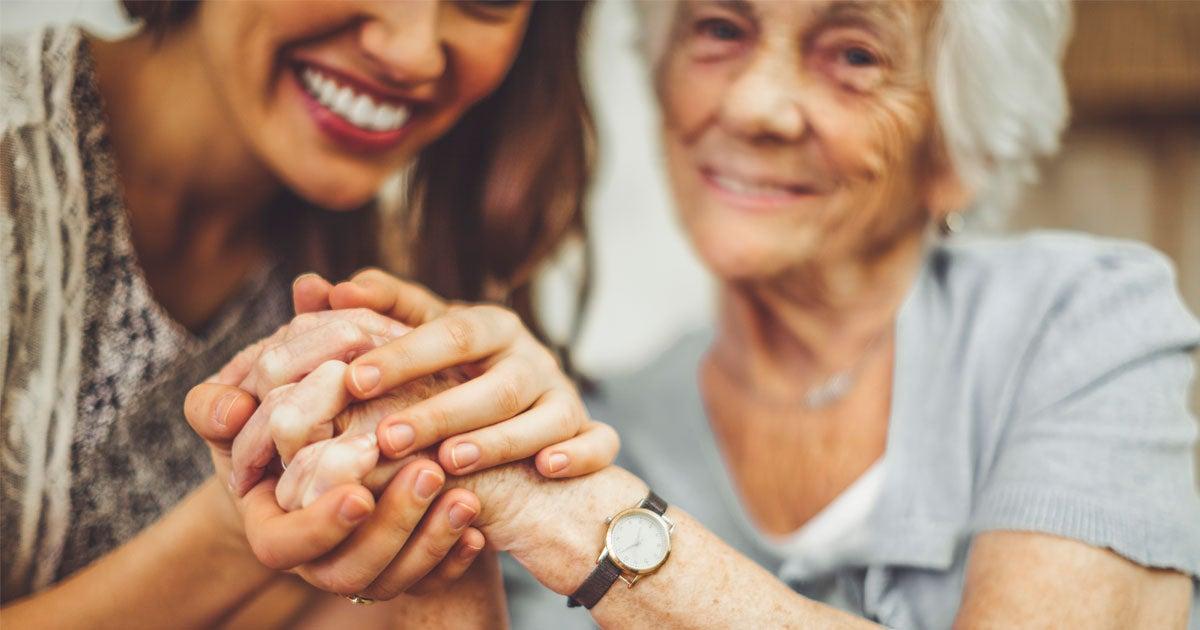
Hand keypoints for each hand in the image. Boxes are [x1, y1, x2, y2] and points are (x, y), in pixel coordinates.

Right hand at [187, 381, 486, 598]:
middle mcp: (315, 560)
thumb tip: (230, 408)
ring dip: (430, 540)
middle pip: (347, 571)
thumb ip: (220, 405)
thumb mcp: (245, 407)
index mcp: (271, 526)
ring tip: (463, 495)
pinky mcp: (405, 566)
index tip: (359, 493)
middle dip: (391, 526)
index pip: (282, 546)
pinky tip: (479, 532)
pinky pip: (431, 583)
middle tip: (429, 471)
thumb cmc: (277, 416)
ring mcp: (363, 568)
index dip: (319, 526)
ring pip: (392, 580)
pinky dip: (453, 559)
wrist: (327, 440)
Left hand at [292, 270, 619, 477]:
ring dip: (500, 437)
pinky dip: (581, 453)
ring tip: (451, 459)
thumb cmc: (451, 376)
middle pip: (495, 379)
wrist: (520, 421)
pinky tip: (548, 469)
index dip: (403, 354)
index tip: (350, 378)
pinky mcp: (588, 432)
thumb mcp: (415, 343)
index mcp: (488, 326)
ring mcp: (563, 395)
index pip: (447, 330)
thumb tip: (307, 285)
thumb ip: (368, 317)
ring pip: (545, 412)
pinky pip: (598, 441)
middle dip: (442, 408)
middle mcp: (530, 357)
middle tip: (388, 437)